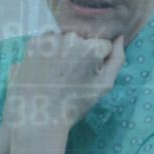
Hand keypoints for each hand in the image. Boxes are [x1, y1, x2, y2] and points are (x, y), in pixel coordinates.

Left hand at [2, 32, 125, 131]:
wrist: (38, 115)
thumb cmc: (74, 104)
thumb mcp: (103, 85)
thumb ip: (117, 59)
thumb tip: (119, 37)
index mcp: (90, 49)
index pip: (103, 45)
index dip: (99, 60)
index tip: (88, 75)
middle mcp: (70, 38)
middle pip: (84, 39)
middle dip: (81, 53)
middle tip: (71, 76)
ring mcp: (49, 39)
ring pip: (65, 39)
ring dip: (65, 50)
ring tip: (57, 73)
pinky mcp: (33, 43)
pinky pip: (49, 42)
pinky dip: (49, 51)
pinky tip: (46, 68)